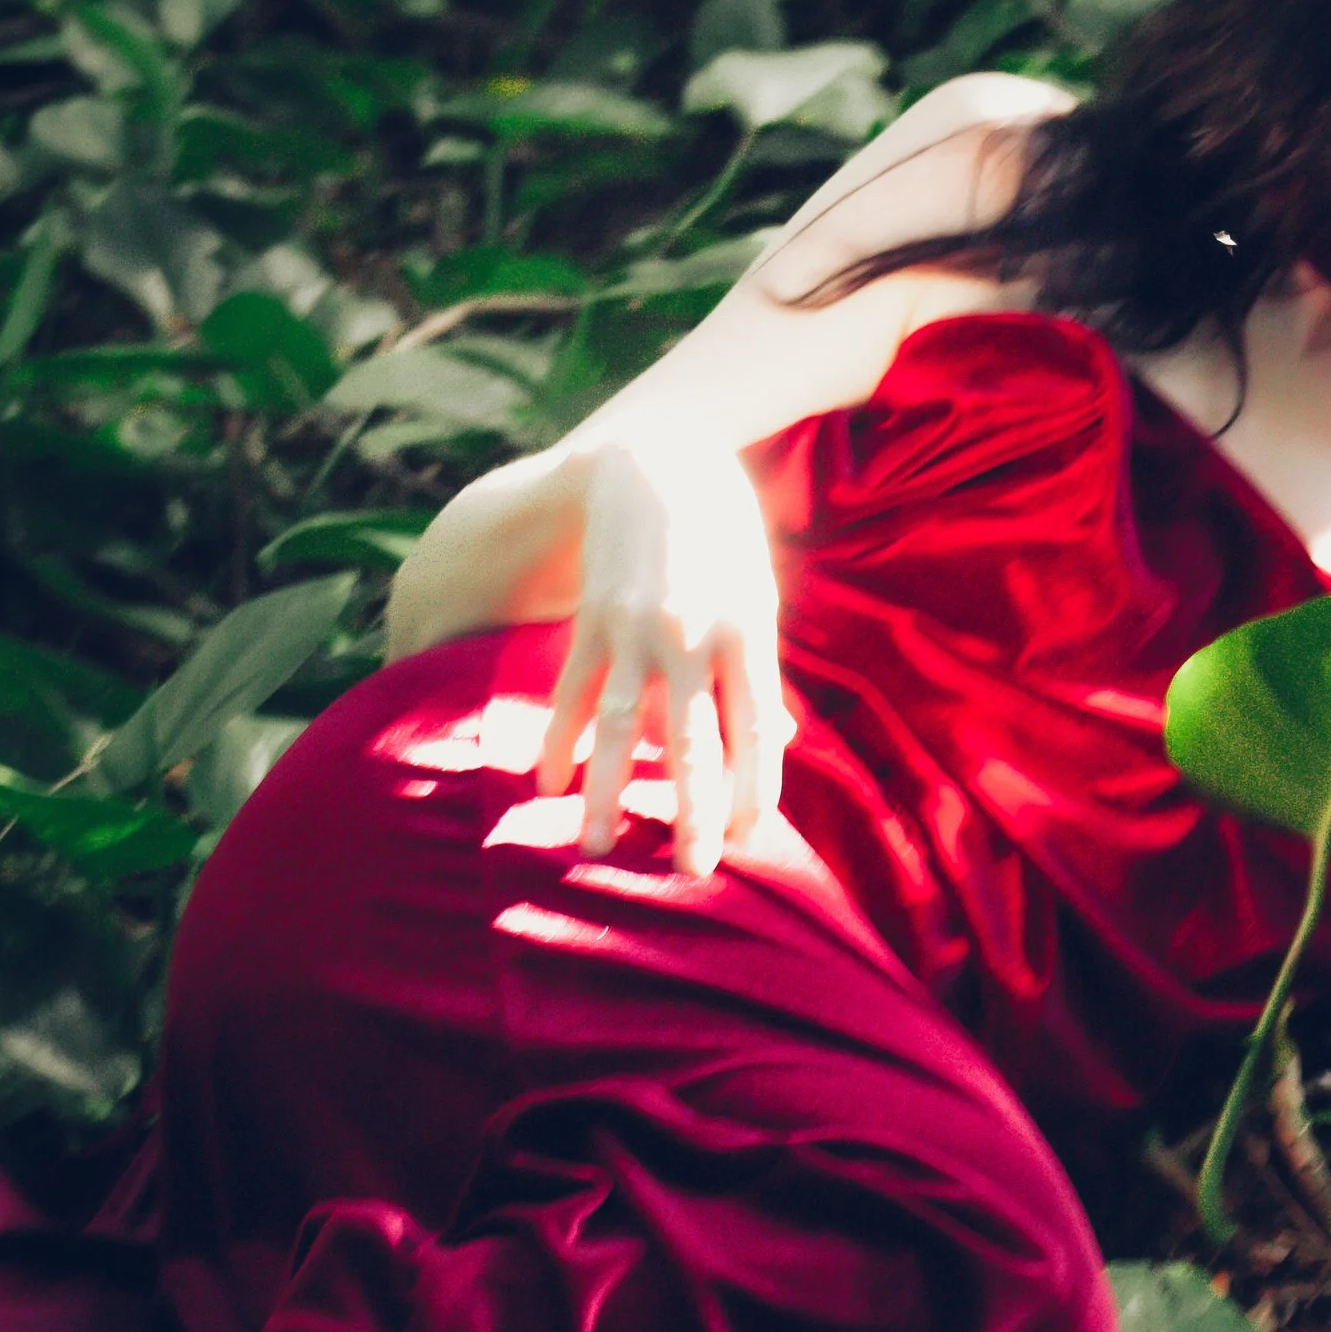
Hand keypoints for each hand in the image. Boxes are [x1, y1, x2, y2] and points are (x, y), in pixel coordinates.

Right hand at [534, 433, 785, 874]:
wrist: (657, 459)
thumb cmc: (724, 534)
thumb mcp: (760, 595)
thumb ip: (762, 671)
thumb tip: (782, 744)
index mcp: (747, 630)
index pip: (756, 726)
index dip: (755, 785)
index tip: (749, 837)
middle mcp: (691, 635)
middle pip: (691, 740)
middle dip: (691, 811)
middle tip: (691, 872)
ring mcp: (635, 629)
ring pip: (620, 727)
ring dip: (608, 793)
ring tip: (596, 849)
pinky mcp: (592, 620)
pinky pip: (573, 691)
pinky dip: (559, 739)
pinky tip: (548, 784)